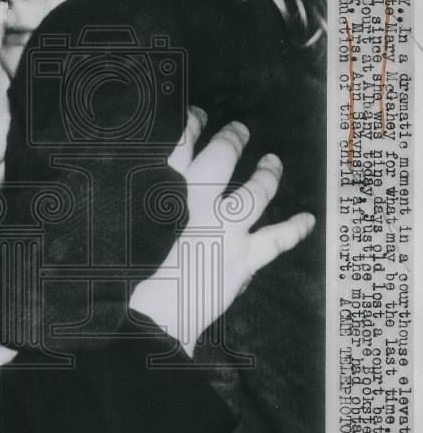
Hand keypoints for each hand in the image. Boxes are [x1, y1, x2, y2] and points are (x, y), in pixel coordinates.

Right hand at [133, 114, 314, 355]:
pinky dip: (294, 229)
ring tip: (273, 162)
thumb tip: (141, 200)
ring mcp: (225, 229)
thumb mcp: (123, 230)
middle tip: (239, 130)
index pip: (178, 143)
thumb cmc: (124, 275)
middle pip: (220, 157)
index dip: (190, 125)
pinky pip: (276, 240)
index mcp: (163, 191)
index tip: (196, 116)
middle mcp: (198, 202)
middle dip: (231, 140)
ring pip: (255, 191)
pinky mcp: (242, 258)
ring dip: (267, 174)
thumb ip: (135, 209)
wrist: (143, 316)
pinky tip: (308, 219)